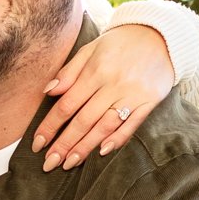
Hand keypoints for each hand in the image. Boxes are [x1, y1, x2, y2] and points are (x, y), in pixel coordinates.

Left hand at [31, 22, 173, 170]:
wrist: (160, 36)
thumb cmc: (119, 43)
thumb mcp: (91, 48)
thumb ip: (69, 71)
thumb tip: (48, 91)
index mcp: (96, 70)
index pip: (67, 104)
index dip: (51, 126)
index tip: (38, 143)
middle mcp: (113, 84)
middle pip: (84, 120)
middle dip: (64, 144)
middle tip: (49, 163)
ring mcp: (133, 94)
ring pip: (105, 126)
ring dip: (86, 147)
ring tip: (70, 163)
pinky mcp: (149, 101)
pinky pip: (132, 125)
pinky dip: (117, 139)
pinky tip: (102, 152)